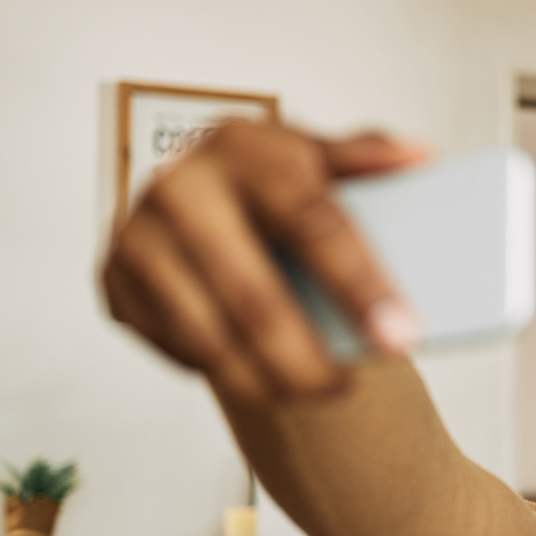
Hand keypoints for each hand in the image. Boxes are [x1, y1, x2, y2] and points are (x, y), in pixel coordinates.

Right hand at [100, 119, 431, 404]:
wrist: (202, 194)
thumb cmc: (273, 181)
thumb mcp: (317, 158)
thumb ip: (365, 159)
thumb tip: (420, 158)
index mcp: (242, 145)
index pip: (311, 221)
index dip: (358, 284)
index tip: (402, 335)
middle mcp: (180, 186)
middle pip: (251, 296)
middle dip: (306, 357)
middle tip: (349, 389)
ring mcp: (139, 236)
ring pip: (210, 336)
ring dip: (270, 378)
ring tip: (319, 390)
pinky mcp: (115, 282)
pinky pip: (179, 348)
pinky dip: (229, 371)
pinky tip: (264, 373)